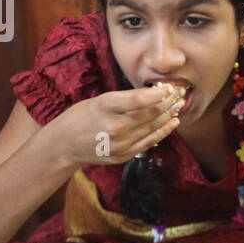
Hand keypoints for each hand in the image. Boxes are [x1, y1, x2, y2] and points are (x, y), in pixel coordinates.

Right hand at [46, 82, 184, 167]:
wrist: (64, 144)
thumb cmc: (81, 117)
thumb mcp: (98, 100)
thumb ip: (124, 99)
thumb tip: (152, 93)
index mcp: (105, 107)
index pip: (138, 100)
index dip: (157, 94)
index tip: (169, 87)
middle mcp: (114, 127)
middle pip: (149, 114)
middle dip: (167, 102)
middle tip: (179, 94)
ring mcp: (120, 144)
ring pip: (152, 127)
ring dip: (168, 115)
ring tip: (178, 105)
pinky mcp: (123, 155)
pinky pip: (148, 142)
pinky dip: (163, 131)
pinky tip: (173, 122)